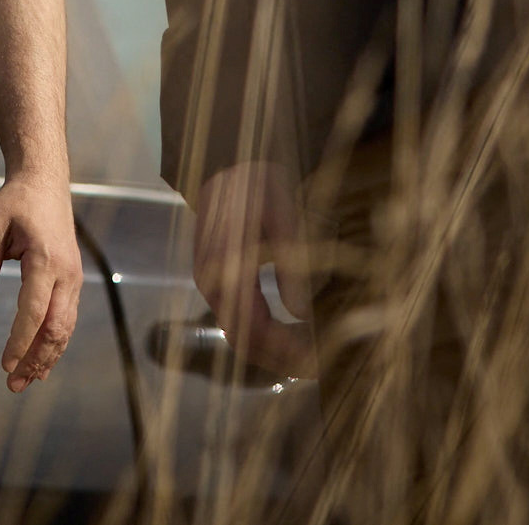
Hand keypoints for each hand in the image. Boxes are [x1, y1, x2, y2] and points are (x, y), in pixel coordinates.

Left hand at [0, 170, 80, 391]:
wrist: (45, 183)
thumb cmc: (14, 203)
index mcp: (46, 260)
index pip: (34, 312)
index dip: (20, 342)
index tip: (5, 366)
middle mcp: (67, 274)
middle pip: (55, 328)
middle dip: (36, 359)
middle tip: (15, 385)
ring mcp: (74, 279)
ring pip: (65, 328)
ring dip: (47, 356)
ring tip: (27, 381)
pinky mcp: (73, 281)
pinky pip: (67, 319)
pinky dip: (56, 343)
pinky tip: (43, 361)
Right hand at [192, 160, 314, 380]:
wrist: (229, 159)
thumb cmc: (259, 184)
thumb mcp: (284, 217)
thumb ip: (292, 266)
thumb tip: (303, 315)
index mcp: (225, 270)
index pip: (252, 328)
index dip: (284, 351)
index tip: (316, 360)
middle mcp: (212, 283)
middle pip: (242, 340)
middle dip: (279, 360)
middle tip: (318, 368)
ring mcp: (211, 282)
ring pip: (237, 332)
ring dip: (270, 351)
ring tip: (307, 357)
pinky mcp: (217, 278)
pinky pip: (236, 318)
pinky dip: (261, 334)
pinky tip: (288, 334)